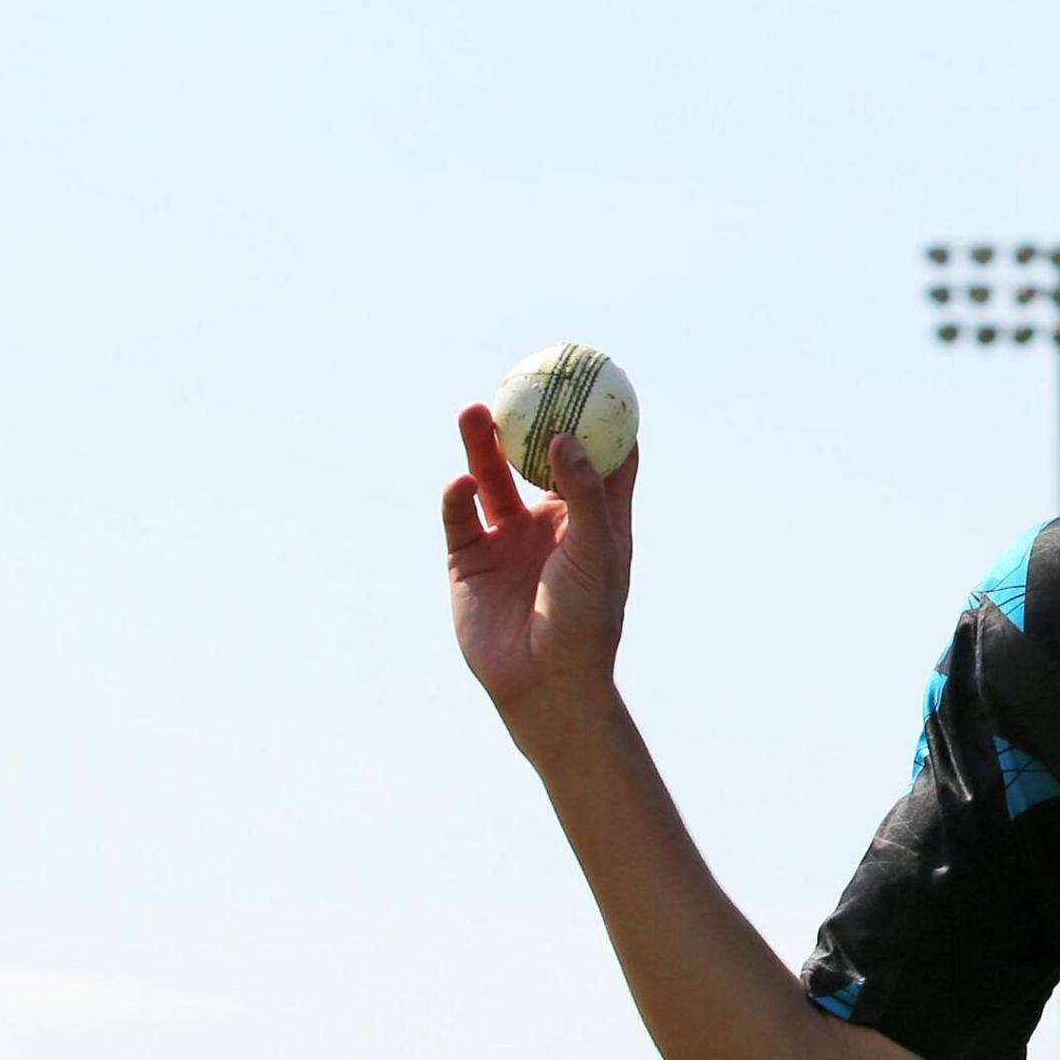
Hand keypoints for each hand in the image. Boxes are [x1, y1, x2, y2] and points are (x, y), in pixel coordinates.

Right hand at [440, 403, 638, 732]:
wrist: (545, 683)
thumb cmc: (587, 620)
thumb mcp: (597, 551)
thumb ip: (583, 493)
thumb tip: (566, 436)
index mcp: (591, 521)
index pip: (601, 460)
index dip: (600, 420)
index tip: (595, 376)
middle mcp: (549, 525)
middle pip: (536, 460)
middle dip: (528, 420)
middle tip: (521, 381)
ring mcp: (508, 542)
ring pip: (492, 480)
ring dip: (481, 447)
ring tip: (474, 411)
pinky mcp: (470, 563)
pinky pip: (460, 519)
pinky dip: (458, 498)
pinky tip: (461, 485)